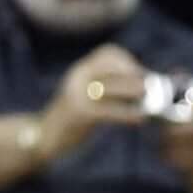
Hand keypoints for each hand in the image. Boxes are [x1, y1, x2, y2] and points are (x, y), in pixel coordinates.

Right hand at [38, 43, 147, 157]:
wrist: (42, 139)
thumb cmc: (72, 120)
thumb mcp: (86, 97)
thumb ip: (109, 89)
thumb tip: (145, 85)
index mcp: (79, 72)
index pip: (107, 53)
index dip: (128, 61)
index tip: (142, 74)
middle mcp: (76, 79)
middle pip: (111, 68)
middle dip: (135, 76)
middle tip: (150, 87)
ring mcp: (76, 96)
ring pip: (110, 87)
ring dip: (133, 91)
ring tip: (148, 99)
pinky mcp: (79, 115)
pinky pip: (108, 111)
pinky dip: (127, 113)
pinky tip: (139, 119)